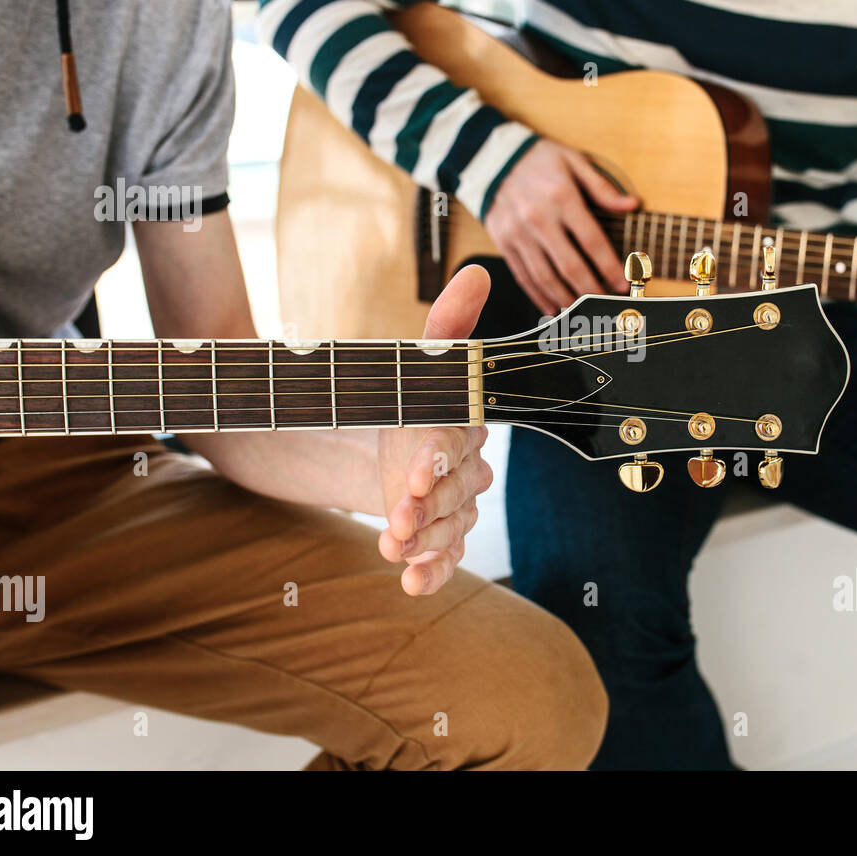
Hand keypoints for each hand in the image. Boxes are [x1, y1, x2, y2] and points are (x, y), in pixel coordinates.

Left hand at [376, 265, 494, 594]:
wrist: (380, 442)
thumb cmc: (406, 399)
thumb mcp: (417, 362)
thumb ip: (447, 326)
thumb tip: (476, 271)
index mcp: (464, 427)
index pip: (455, 445)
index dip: (437, 461)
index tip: (414, 475)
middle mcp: (467, 470)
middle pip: (455, 493)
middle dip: (428, 507)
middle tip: (399, 517)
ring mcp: (454, 506)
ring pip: (451, 529)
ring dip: (424, 541)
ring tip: (392, 546)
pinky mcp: (437, 536)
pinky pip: (446, 559)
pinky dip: (432, 574)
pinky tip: (411, 584)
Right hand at [484, 138, 636, 314]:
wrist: (489, 156)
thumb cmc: (538, 159)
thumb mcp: (573, 161)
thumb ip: (602, 187)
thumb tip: (632, 205)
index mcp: (561, 197)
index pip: (592, 241)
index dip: (610, 267)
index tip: (623, 284)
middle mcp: (538, 219)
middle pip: (569, 266)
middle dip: (591, 290)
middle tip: (606, 304)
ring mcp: (518, 234)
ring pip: (545, 277)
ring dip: (566, 299)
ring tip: (583, 311)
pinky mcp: (503, 243)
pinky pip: (523, 276)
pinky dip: (538, 296)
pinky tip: (553, 307)